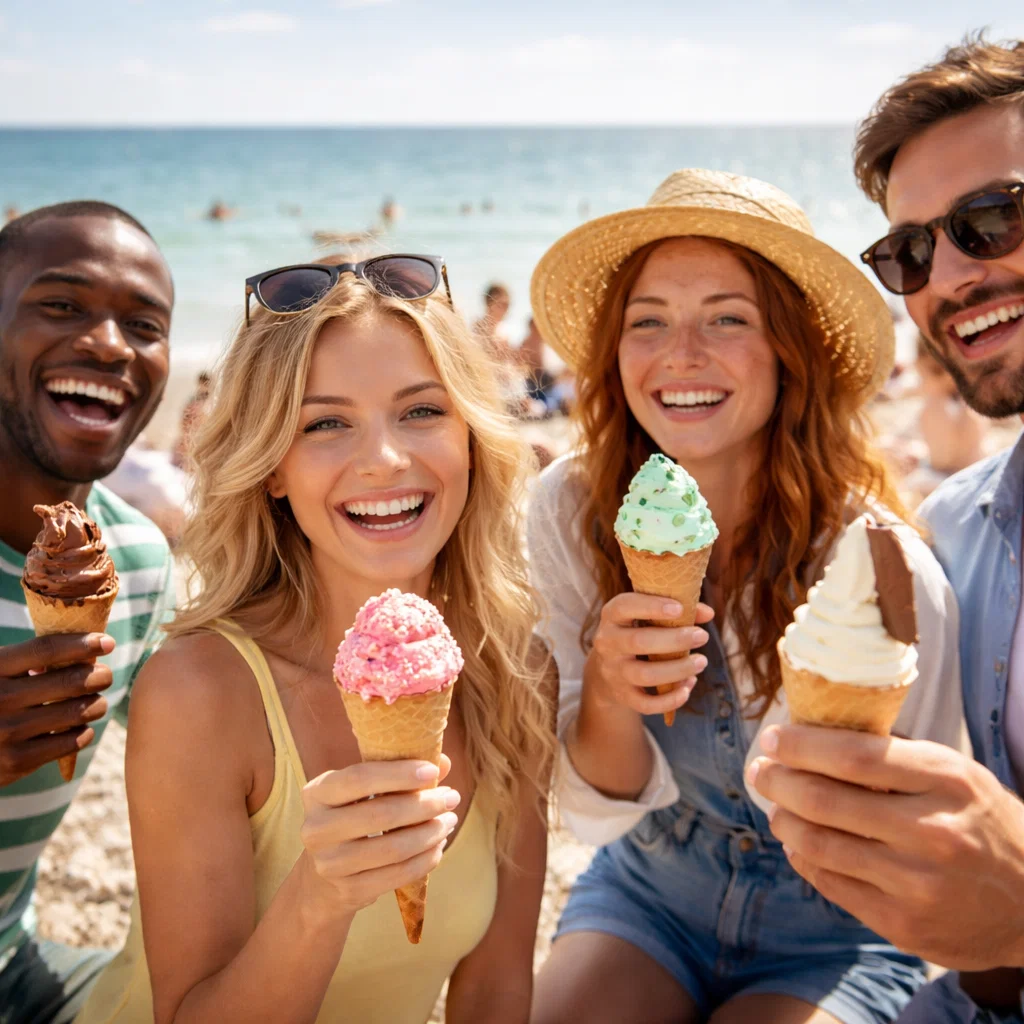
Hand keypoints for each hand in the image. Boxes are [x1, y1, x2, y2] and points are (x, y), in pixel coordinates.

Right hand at [0, 632, 114, 785]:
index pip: (46, 649)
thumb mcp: (2, 673)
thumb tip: (88, 647)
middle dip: (99, 675)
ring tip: (96, 703)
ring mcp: (7, 731)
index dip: (82, 644)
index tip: (108, 642)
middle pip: (71, 680)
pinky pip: (72, 741)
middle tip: (104, 676)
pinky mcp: (17, 760)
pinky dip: (85, 732)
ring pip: (79, 711)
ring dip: (97, 704)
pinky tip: (80, 727)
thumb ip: (32, 660)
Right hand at [300, 758, 459, 916]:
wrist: (322, 878)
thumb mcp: (365, 792)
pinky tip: (438, 846)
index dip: (398, 774)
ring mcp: (330, 864)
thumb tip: (444, 763)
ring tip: (449, 821)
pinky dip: (425, 860)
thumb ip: (400, 774)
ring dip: (430, 833)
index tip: (432, 771)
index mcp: (317, 793)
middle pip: (381, 814)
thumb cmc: (352, 819)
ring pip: (393, 848)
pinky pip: (397, 875)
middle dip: (424, 805)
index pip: (359, 778)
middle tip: (451, 798)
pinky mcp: (348, 891)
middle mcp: (316, 828)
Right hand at [585, 593, 711, 717]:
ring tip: (701, 661)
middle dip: (675, 640)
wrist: (608, 669)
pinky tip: (687, 688)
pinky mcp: (623, 696)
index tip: (680, 608)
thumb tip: (708, 613)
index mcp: (612, 616)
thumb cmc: (637, 631)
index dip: (651, 606)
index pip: (624, 607)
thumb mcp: (647, 615)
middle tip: (702, 636)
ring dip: (678, 669)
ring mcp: (614, 672)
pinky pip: (646, 704)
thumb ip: (676, 610)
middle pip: (638, 642)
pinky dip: (669, 700)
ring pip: (645, 675)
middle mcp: (608, 643)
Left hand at [748, 724, 1023, 969]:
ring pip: (819, 845)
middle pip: (825, 800)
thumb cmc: (983, 823)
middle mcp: (933, 831)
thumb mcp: (956, 774)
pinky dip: (804, 859)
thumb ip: (895, 758)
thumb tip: (816, 733)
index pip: (853, 756)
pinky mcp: (904, 924)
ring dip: (784, 820)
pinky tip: (798, 843)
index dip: (801, 745)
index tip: (772, 738)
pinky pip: (832, 884)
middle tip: (759, 771)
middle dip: (778, 781)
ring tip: (776, 807)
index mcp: (946, 781)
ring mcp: (917, 883)